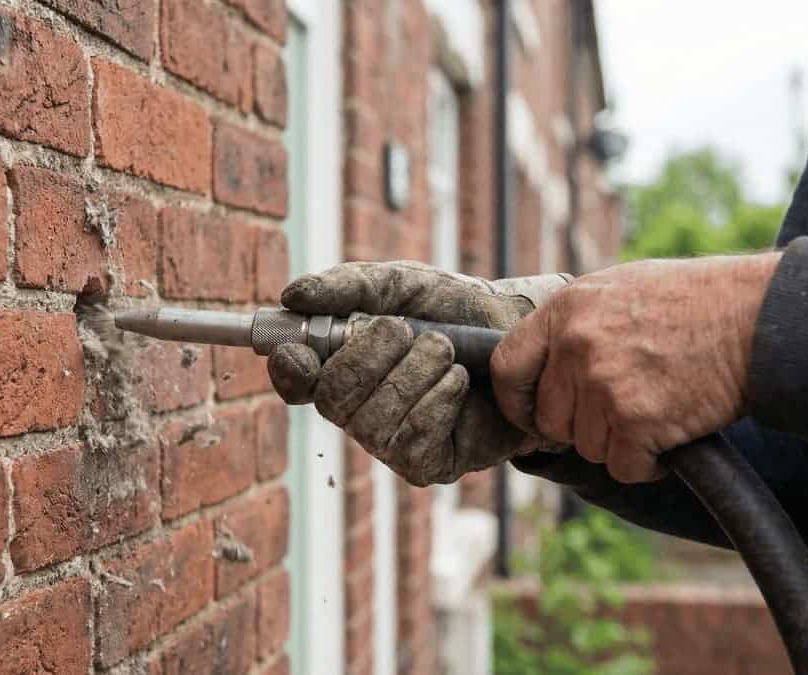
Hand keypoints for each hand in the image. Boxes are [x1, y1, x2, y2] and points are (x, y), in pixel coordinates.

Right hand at [266, 261, 570, 485]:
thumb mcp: (401, 285)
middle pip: (331, 400)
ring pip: (371, 422)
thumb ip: (348, 287)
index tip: (298, 350)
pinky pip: (410, 440)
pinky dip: (436, 401)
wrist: (517, 335)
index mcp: (342, 366)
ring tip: (444, 350)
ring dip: (411, 374)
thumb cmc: (455, 311)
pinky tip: (458, 381)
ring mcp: (388, 441)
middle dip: (367, 358)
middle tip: (404, 331)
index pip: (295, 381)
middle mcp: (357, 409)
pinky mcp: (425, 464)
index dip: (289, 369)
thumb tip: (292, 296)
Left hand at [490, 253, 780, 483]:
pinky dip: (646, 463)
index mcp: (565, 310)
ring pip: (587, 447)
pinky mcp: (636, 420)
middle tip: (622, 412)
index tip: (534, 417)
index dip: (518, 402)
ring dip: (620, 443)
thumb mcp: (619, 290)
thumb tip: (541, 370)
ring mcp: (603, 384)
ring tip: (658, 409)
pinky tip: (671, 433)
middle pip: (550, 419)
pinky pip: (623, 467)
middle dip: (582, 427)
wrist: (760, 317)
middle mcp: (575, 346)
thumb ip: (574, 325)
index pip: (507, 368)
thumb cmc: (695, 302)